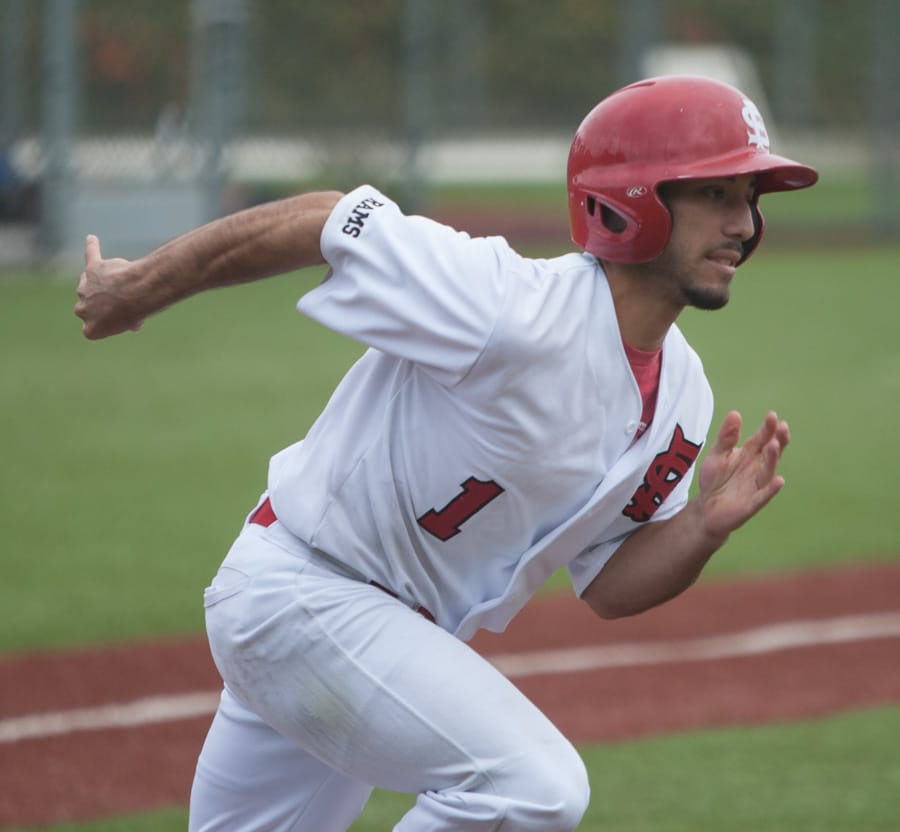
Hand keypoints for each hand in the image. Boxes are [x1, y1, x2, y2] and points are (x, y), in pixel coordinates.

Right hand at [74, 235, 145, 338]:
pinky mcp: (92, 269)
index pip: (94, 327)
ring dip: (107, 282)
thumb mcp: (133, 322)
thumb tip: (134, 323)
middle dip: (107, 301)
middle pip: (92, 305)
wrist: (140, 293)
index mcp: (90, 330)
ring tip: (126, 282)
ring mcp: (84, 288)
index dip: (111, 320)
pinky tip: (92, 240)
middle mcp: (82, 310)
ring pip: (92, 283)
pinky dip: (92, 247)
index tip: (123, 317)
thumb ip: (128, 320)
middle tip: (128, 299)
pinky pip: (90, 255)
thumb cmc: (138, 311)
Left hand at [696, 410, 789, 539]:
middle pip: (770, 452)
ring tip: (775, 444)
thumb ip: (726, 437)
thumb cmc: (714, 479)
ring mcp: (756, 485)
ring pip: (767, 470)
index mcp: (750, 455)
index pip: (761, 439)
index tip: (772, 416)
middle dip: (777, 439)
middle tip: (782, 427)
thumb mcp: (717, 454)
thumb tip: (735, 413)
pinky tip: (779, 480)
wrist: (705, 508)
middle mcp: (757, 468)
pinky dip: (771, 489)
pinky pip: (763, 495)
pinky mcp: (751, 503)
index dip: (768, 428)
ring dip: (773, 458)